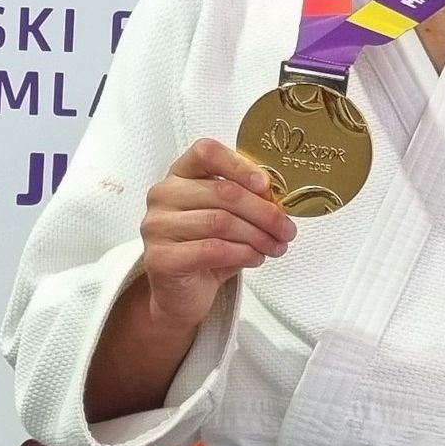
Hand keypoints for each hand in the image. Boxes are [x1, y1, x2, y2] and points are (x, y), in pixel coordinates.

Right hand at [139, 139, 296, 330]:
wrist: (182, 293)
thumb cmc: (207, 249)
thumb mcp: (227, 216)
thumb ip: (245, 199)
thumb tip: (280, 199)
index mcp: (179, 175)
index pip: (206, 152)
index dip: (240, 165)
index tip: (266, 185)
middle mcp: (163, 195)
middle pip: (223, 191)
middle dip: (264, 212)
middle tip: (287, 228)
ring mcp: (157, 226)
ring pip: (221, 221)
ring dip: (258, 235)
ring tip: (275, 246)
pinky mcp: (160, 258)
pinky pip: (212, 249)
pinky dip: (243, 253)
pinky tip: (255, 257)